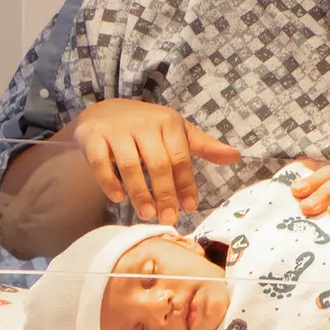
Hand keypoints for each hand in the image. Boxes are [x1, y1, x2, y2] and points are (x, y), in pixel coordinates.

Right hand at [68, 100, 240, 222]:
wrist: (104, 111)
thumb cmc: (147, 127)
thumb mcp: (177, 132)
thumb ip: (203, 146)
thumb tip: (236, 156)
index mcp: (169, 122)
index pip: (181, 157)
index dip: (186, 184)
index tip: (189, 208)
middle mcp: (144, 123)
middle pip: (158, 163)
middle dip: (165, 194)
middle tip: (168, 218)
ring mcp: (117, 129)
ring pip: (130, 165)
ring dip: (139, 193)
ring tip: (147, 214)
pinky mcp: (93, 136)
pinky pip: (100, 162)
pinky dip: (109, 182)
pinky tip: (118, 198)